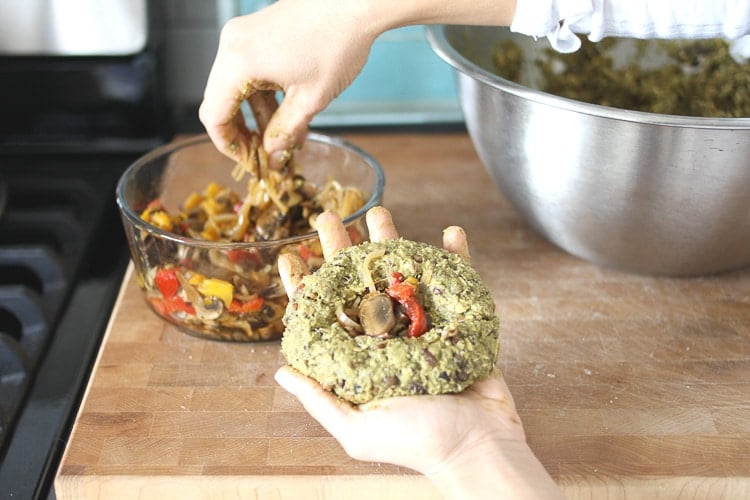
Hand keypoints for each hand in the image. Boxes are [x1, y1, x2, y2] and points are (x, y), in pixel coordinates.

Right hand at [198, 0, 378, 162]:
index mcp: (238, 62)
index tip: (249, 163)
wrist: (357, 2)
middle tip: (266, 156)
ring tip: (287, 140)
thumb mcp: (311, 100)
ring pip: (238, 88)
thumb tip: (271, 156)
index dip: (228, 146)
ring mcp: (243, 35)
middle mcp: (232, 45)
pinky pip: (251, 71)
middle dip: (243, 133)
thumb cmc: (338, 44)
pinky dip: (265, 96)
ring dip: (258, 117)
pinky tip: (290, 115)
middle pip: (220, 102)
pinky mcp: (257, 32)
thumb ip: (284, 132)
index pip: (214, 116)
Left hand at [275, 207, 563, 498]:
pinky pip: (458, 281)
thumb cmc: (418, 443)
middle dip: (343, 250)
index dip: (306, 286)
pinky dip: (457, 257)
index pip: (325, 315)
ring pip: (402, 274)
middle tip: (329, 216)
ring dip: (392, 243)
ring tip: (379, 212)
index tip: (290, 256)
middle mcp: (387, 338)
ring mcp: (424, 327)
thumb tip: (280, 374)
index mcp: (360, 358)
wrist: (479, 447)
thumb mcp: (358, 429)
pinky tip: (451, 233)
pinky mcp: (460, 322)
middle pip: (358, 284)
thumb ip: (320, 400)